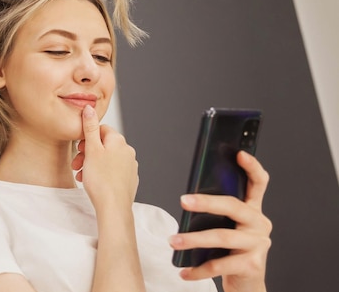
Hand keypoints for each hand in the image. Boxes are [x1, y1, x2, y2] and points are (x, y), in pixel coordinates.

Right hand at [71, 105, 138, 211]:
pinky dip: (101, 173)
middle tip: (76, 164)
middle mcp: (128, 151)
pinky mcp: (129, 180)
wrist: (114, 207)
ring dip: (91, 164)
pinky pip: (112, 171)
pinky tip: (92, 182)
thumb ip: (89, 128)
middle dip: (87, 153)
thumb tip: (89, 108)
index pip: (101, 130)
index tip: (78, 148)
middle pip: (103, 145)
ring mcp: (130, 166)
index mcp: (119, 141)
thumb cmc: (101, 180)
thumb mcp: (91, 150)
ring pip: (106, 159)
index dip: (87, 138)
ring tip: (81, 174)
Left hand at [169, 151, 271, 291]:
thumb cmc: (232, 251)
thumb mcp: (228, 228)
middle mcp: (259, 224)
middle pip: (233, 206)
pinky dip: (198, 269)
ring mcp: (258, 244)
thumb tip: (188, 200)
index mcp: (253, 210)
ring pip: (222, 237)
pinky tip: (184, 271)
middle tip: (183, 201)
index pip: (258, 183)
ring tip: (173, 241)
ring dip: (194, 239)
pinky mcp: (252, 265)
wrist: (247, 284)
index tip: (240, 154)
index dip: (252, 167)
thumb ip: (218, 213)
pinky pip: (220, 264)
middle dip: (206, 203)